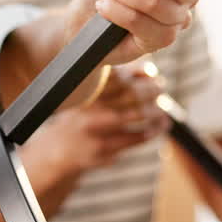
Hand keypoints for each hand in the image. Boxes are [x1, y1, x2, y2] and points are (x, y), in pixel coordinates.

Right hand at [26, 64, 171, 173]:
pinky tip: (160, 127)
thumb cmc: (82, 117)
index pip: (120, 75)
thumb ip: (116, 81)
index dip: (142, 74)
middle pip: (130, 94)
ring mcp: (95, 130)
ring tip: (163, 111)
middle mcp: (88, 108)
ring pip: (135, 116)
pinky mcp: (102, 149)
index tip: (155, 77)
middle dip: (152, 91)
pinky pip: (135, 138)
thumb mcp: (90, 97)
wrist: (58, 150)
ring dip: (155, 112)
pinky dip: (152, 131)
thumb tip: (150, 71)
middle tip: (161, 91)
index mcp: (86, 90)